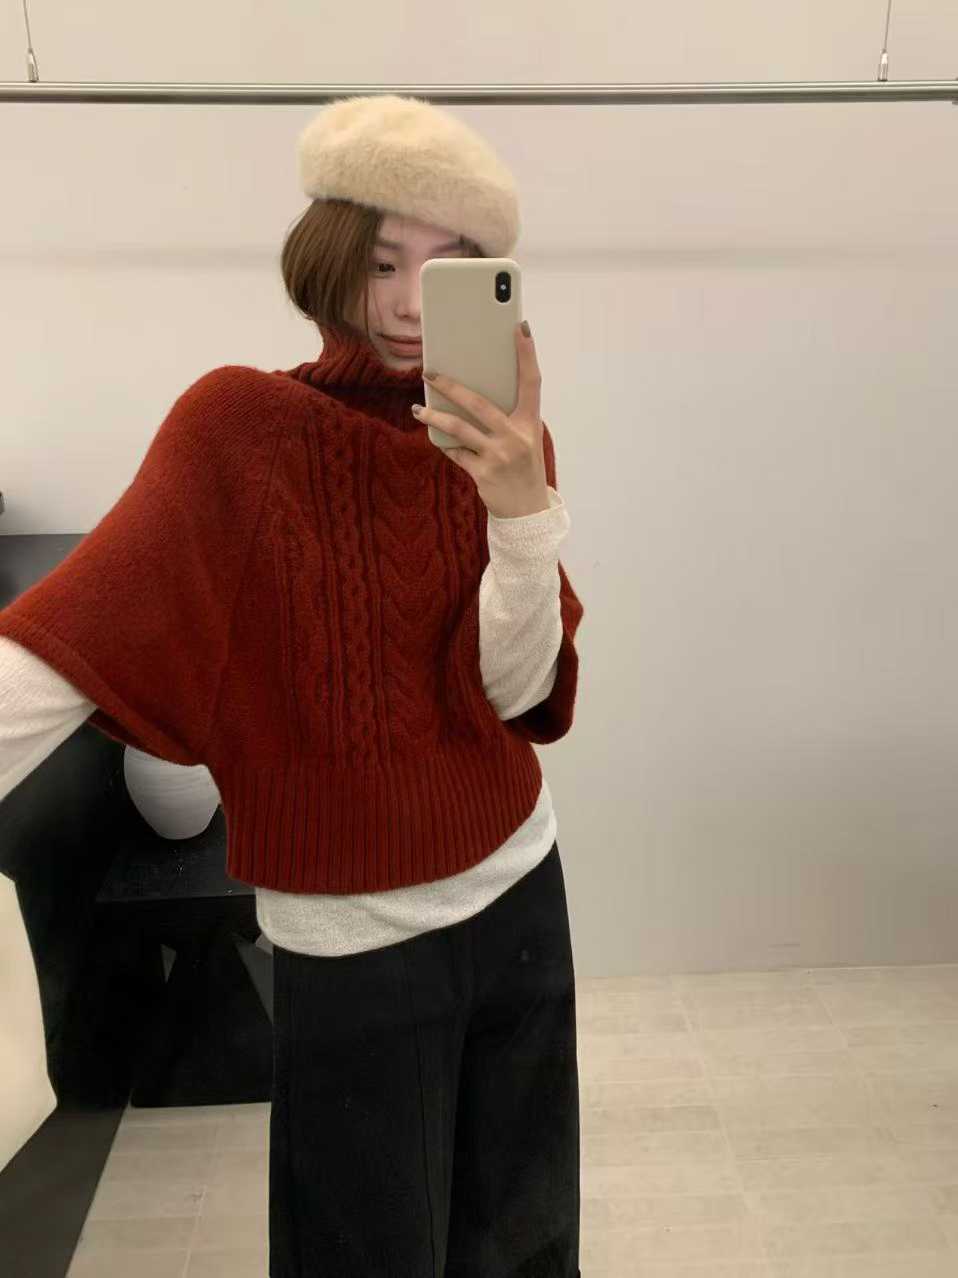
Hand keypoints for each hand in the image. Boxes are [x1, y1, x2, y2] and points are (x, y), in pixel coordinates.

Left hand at [412, 322, 549, 518]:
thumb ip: (507, 418)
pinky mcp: (483, 473)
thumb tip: (471, 392)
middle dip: (451, 385)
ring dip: (435, 416)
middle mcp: (516, 437)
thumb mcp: (525, 439)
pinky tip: (434, 436)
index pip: (532, 382)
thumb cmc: (523, 469)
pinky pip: (456, 453)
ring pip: (459, 428)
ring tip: (419, 409)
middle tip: (429, 372)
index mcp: (530, 423)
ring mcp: (499, 456)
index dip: (527, 354)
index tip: (521, 327)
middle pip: (479, 403)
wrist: (527, 513)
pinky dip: (444, 444)